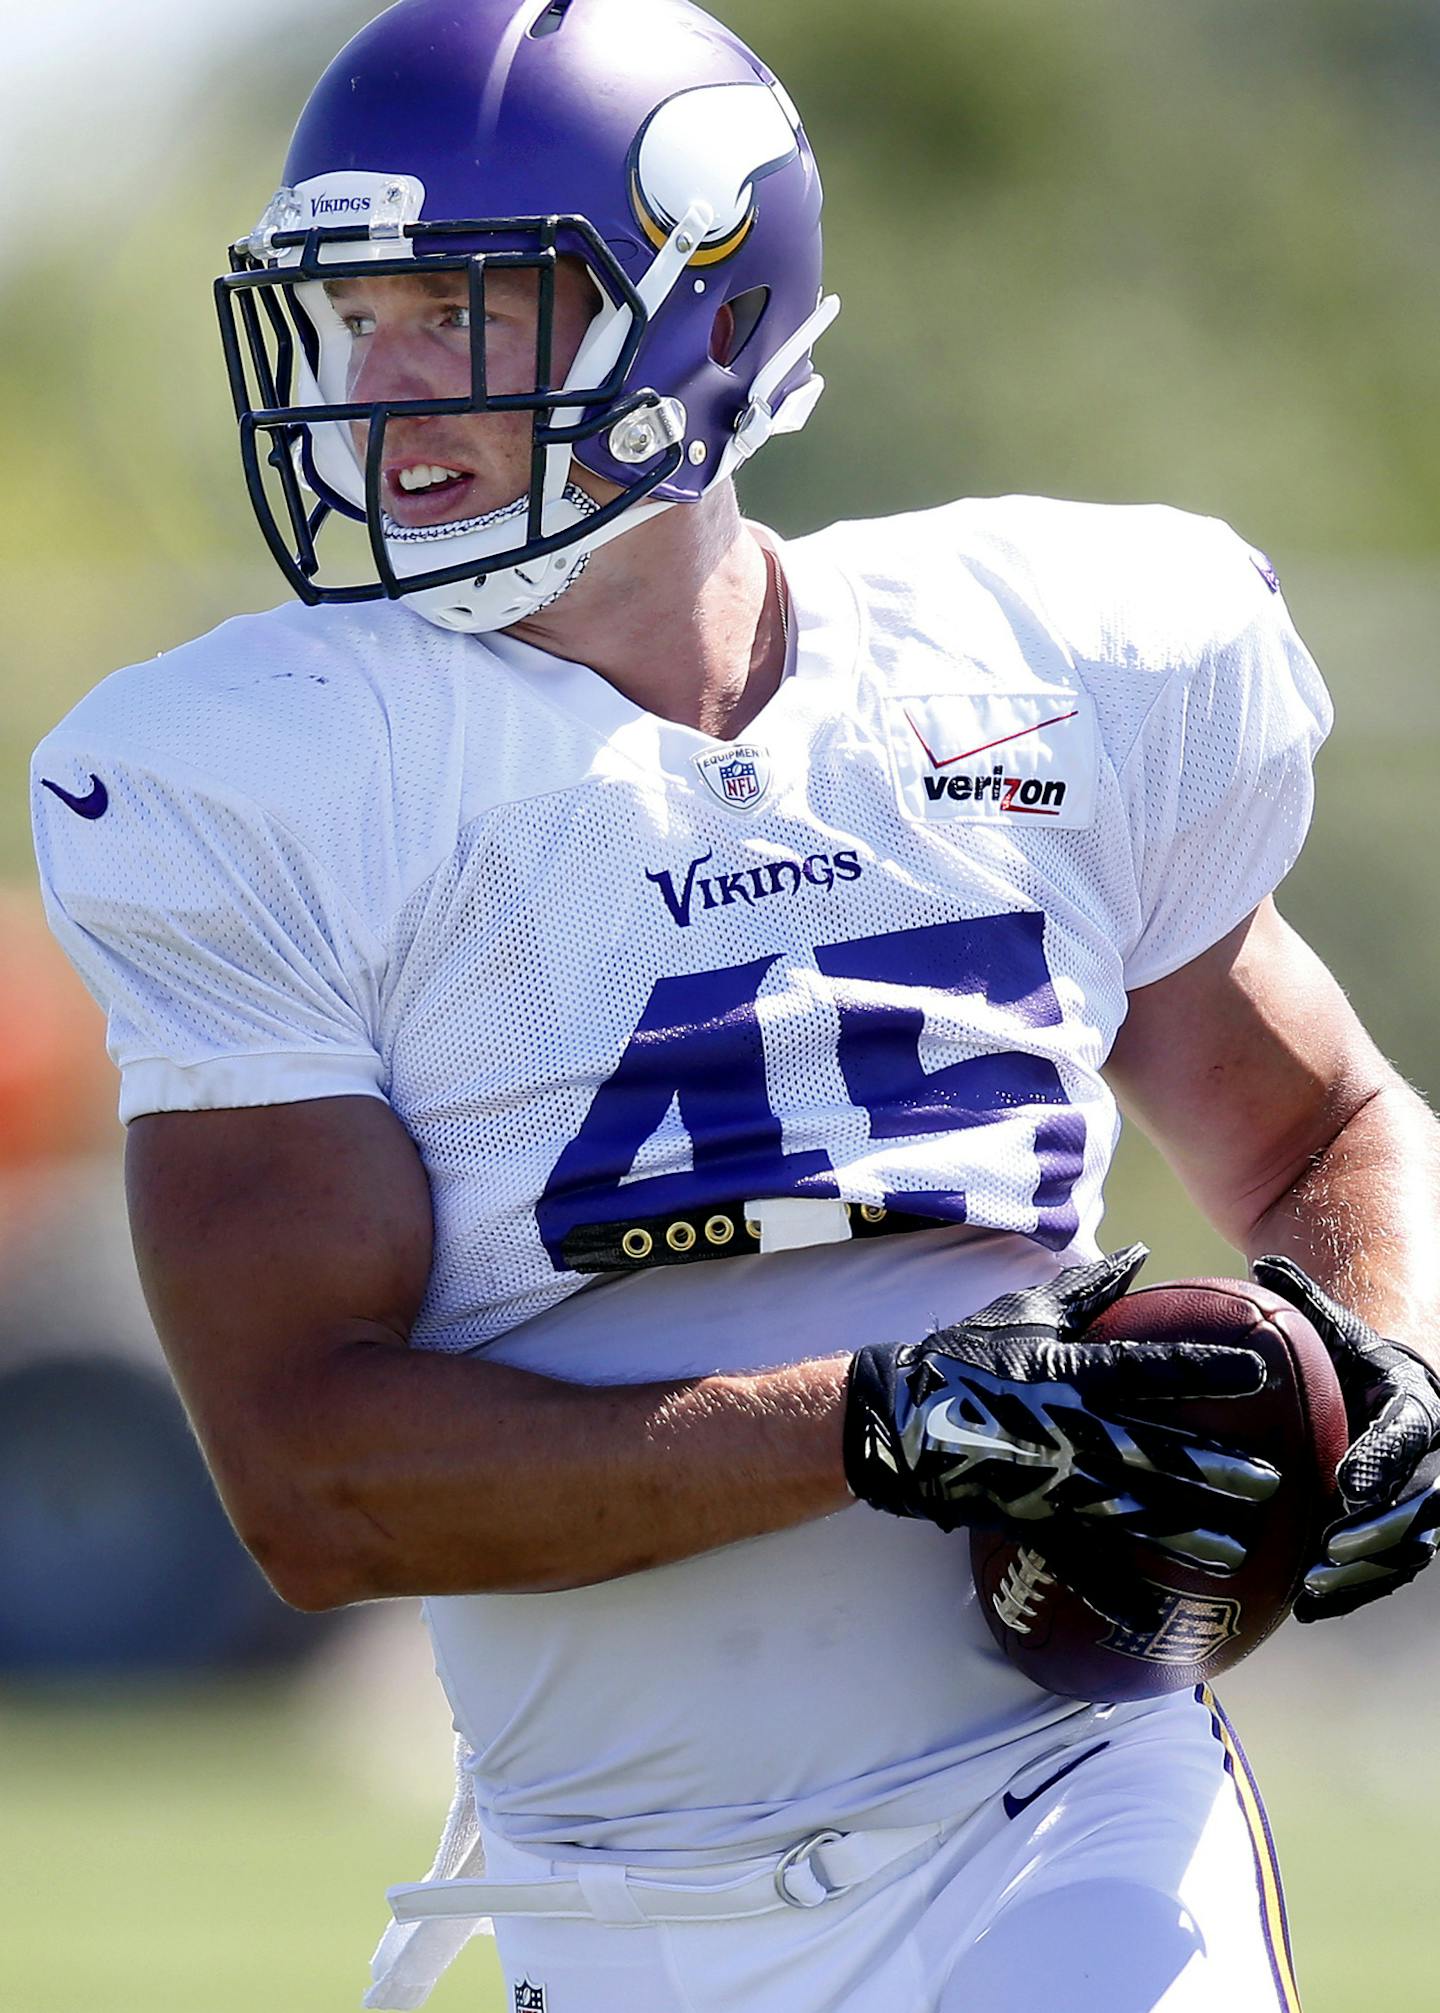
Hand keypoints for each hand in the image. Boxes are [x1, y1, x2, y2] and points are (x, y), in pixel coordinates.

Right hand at [843, 1246, 1279, 1627]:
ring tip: (1236, 1551)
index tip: (1257, 1371)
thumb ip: (1089, 1290)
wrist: (897, 1418)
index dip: (1203, 1368)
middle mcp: (1068, 1430)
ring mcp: (1051, 1481)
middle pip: (1152, 1449)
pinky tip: (1157, 1622)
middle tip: (1268, 1482)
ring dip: (1184, 1532)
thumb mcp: (1024, 1314)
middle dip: (1211, 1467)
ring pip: (1130, 1512)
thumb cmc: (963, 1357)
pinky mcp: (1031, 1520)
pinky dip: (1116, 1595)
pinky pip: (1079, 1563)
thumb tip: (1139, 1254)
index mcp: (1068, 1373)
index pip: (1148, 1368)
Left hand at [1252, 1255, 1439, 1621]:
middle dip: (1376, 1528)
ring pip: (1408, 1546)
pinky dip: (1354, 1590)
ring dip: (1364, 1571)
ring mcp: (1423, 1498)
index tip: (1345, 1484)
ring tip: (1313, 1587)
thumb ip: (1302, 1300)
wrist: (1386, 1391)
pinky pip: (1388, 1569)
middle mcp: (1430, 1456)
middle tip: (1329, 1546)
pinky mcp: (1404, 1532)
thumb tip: (1262, 1266)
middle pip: (1418, 1502)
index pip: (1406, 1433)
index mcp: (1415, 1403)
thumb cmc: (1351, 1355)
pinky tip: (1307, 1608)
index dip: (1381, 1459)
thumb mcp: (1333, 1327)